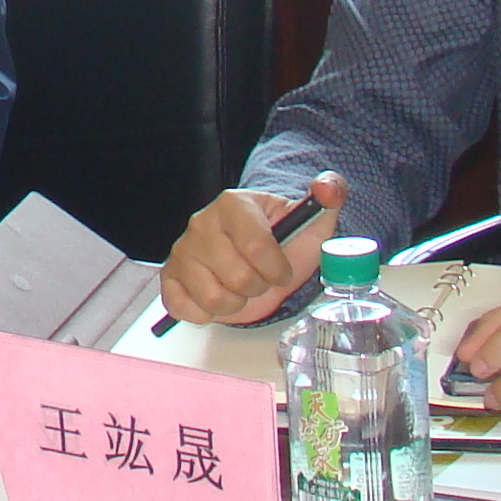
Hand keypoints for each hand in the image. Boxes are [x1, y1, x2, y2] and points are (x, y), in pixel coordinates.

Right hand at [160, 175, 348, 325]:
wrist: (259, 259)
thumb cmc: (284, 242)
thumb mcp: (313, 222)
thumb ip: (330, 196)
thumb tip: (326, 187)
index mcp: (234, 204)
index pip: (257, 247)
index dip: (277, 268)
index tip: (282, 268)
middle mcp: (202, 223)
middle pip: (237, 277)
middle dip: (258, 287)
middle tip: (260, 277)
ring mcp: (182, 251)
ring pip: (214, 298)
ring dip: (236, 303)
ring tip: (240, 288)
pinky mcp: (170, 277)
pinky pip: (184, 308)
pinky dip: (206, 313)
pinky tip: (217, 297)